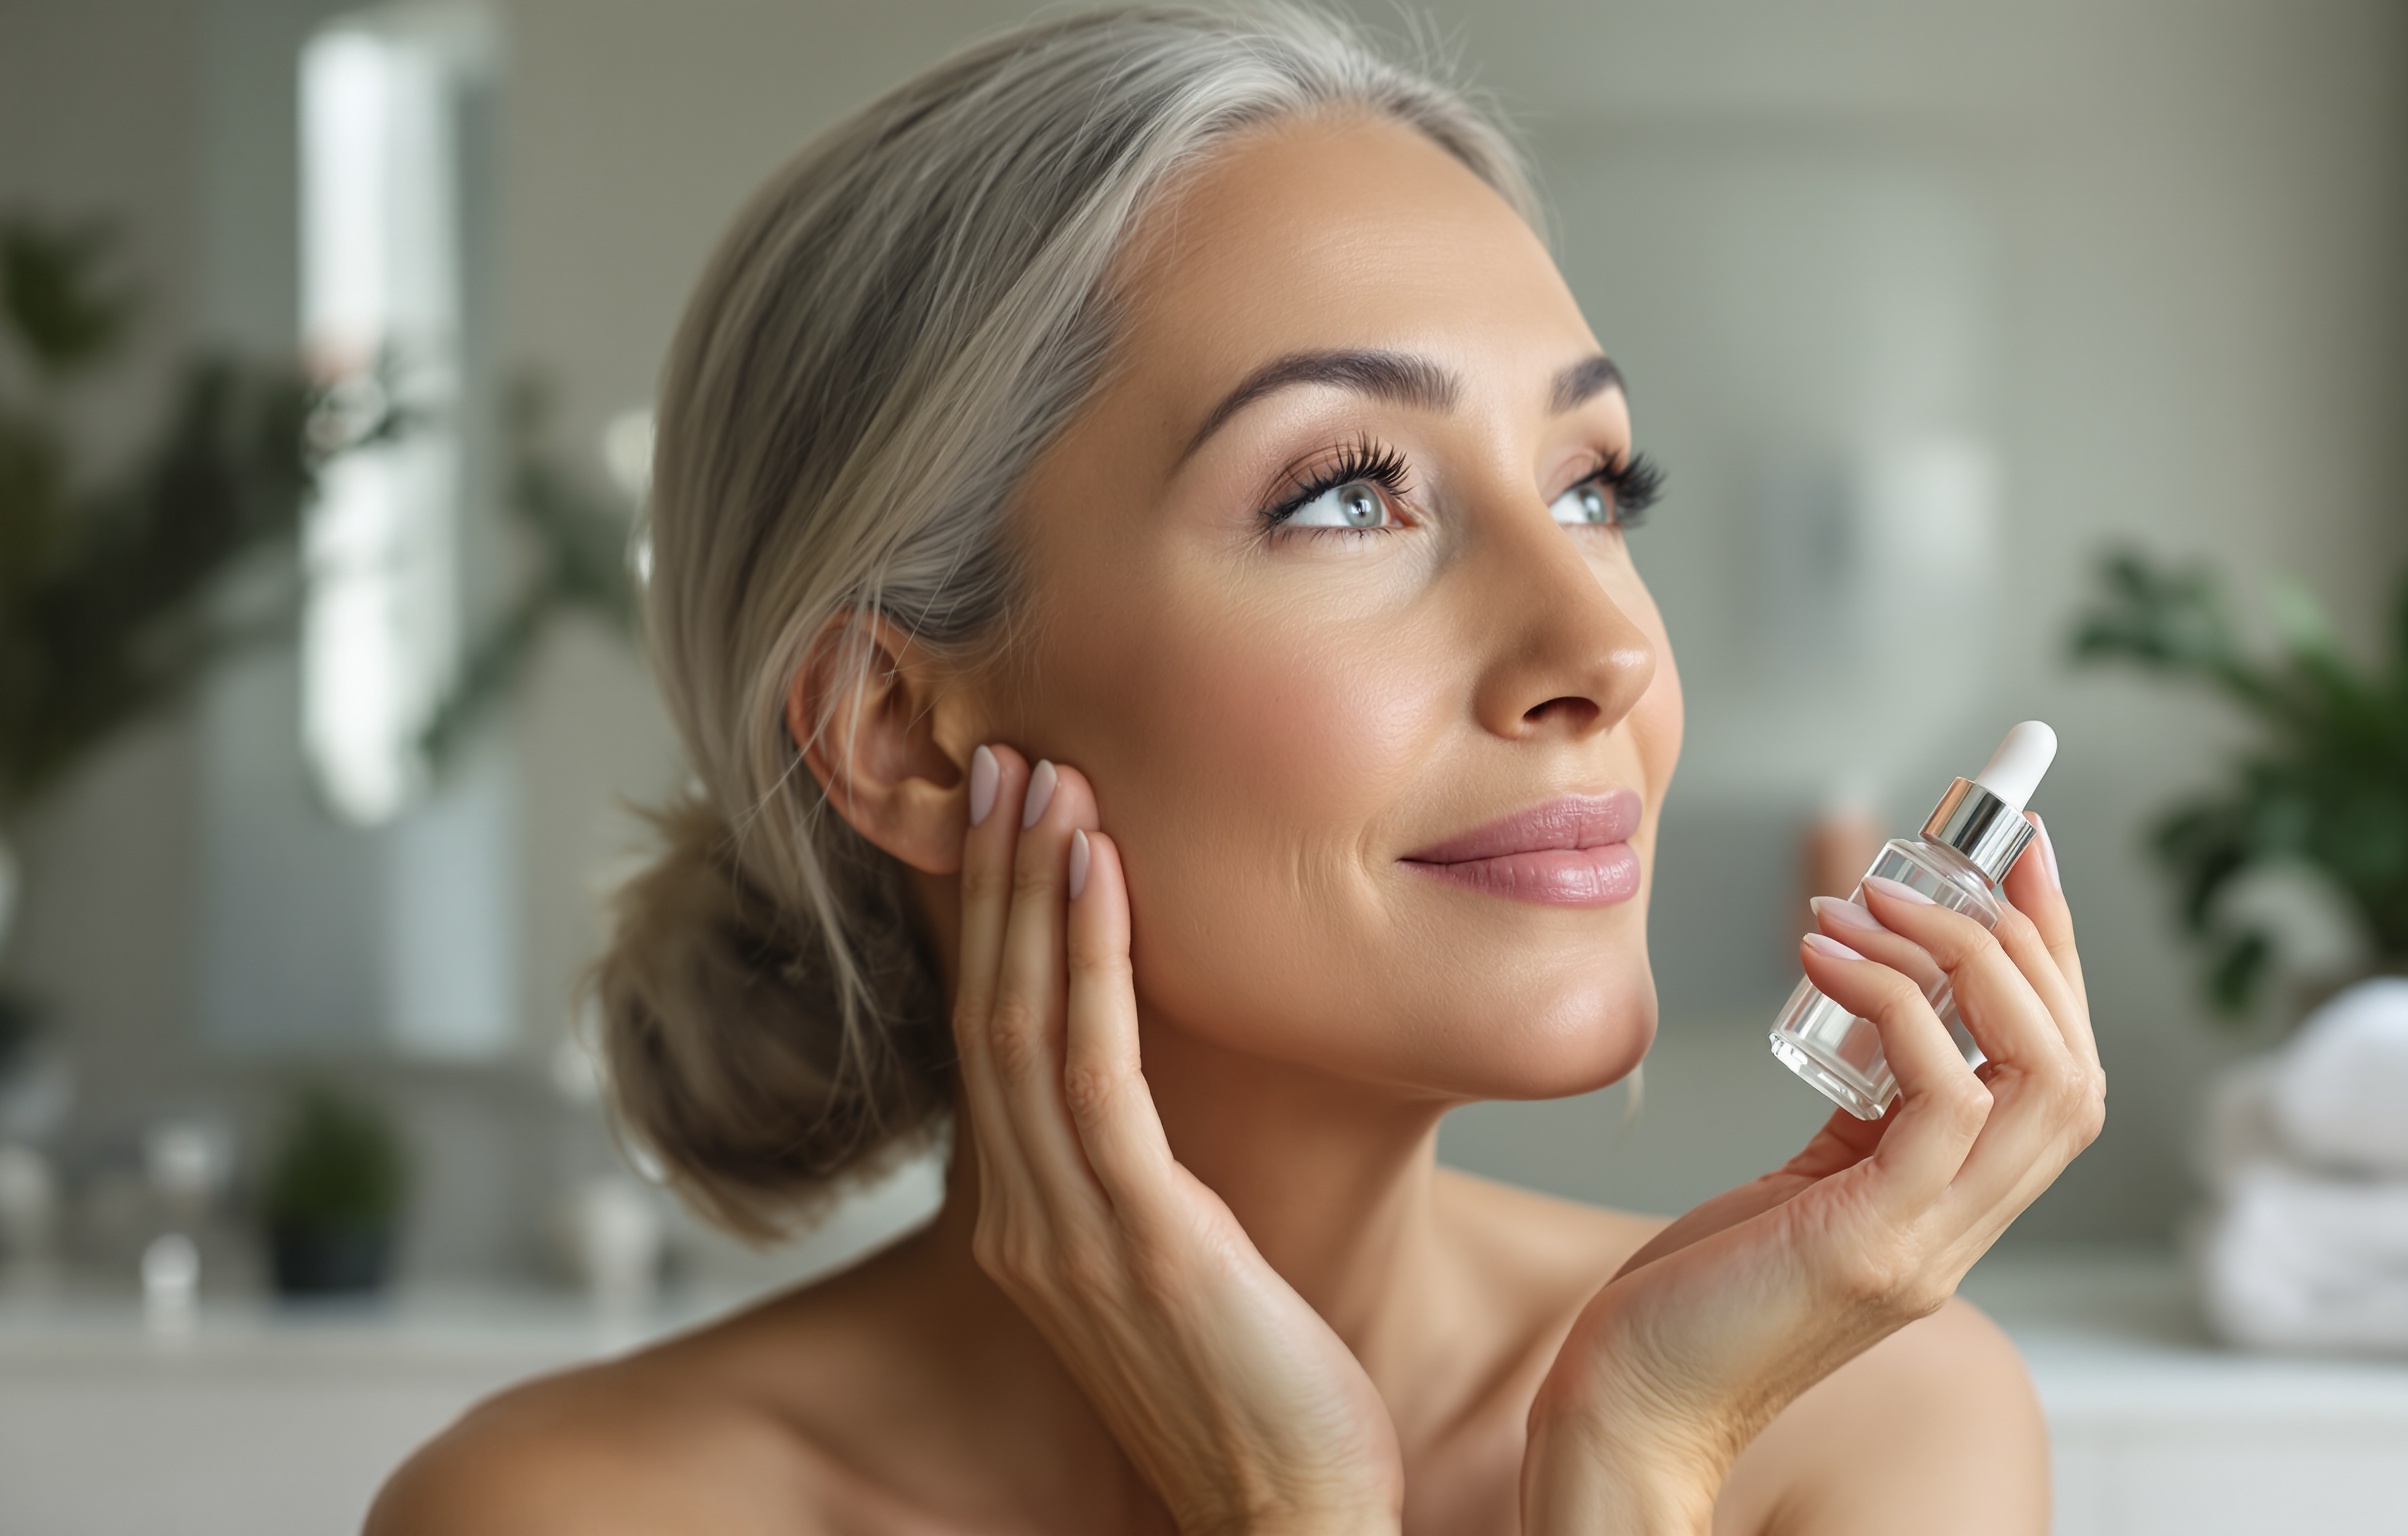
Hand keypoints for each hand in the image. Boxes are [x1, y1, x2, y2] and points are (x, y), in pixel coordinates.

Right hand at [952, 747, 1402, 1535]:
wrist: (1293, 1520)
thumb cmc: (1267, 1403)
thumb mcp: (1197, 1273)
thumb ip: (1162, 1190)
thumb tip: (1189, 1108)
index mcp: (1034, 1230)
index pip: (992, 1044)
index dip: (995, 923)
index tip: (1012, 819)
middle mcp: (1028, 1225)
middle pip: (988, 1012)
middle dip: (998, 877)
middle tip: (1007, 755)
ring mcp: (1070, 1235)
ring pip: (1024, 1022)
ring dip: (1033, 887)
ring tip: (1046, 776)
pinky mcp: (1139, 1241)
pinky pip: (1091, 1071)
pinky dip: (1087, 956)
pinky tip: (1100, 868)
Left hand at [1524, 820, 2101, 1531]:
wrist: (1632, 1415)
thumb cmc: (1690, 1301)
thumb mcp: (1795, 1187)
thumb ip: (1857, 1114)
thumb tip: (1863, 994)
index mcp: (1956, 1209)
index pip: (2057, 1072)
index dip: (2052, 959)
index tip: (2016, 857)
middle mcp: (1966, 1229)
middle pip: (2074, 1065)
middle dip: (2032, 940)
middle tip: (1961, 854)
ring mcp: (1931, 1245)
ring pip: (2041, 1076)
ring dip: (1968, 958)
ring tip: (1877, 898)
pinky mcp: (1871, 1247)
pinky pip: (1940, 1097)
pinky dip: (1898, 1005)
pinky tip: (1825, 952)